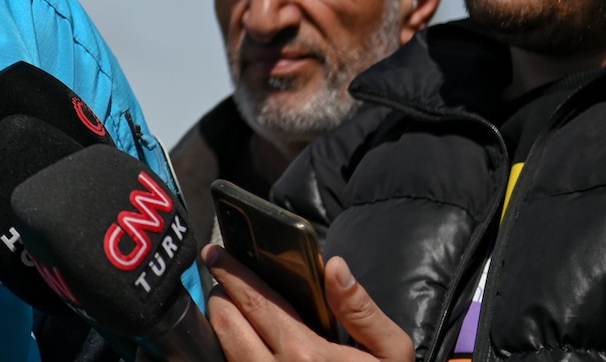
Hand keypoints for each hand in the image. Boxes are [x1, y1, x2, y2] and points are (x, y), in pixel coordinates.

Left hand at [205, 245, 412, 361]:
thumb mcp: (390, 353)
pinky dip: (228, 349)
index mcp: (306, 355)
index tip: (215, 253)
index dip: (231, 272)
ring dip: (221, 323)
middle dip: (221, 295)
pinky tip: (242, 339)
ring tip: (231, 307)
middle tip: (224, 280)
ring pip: (221, 347)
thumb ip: (360, 309)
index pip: (255, 301)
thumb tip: (335, 267)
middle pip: (225, 322)